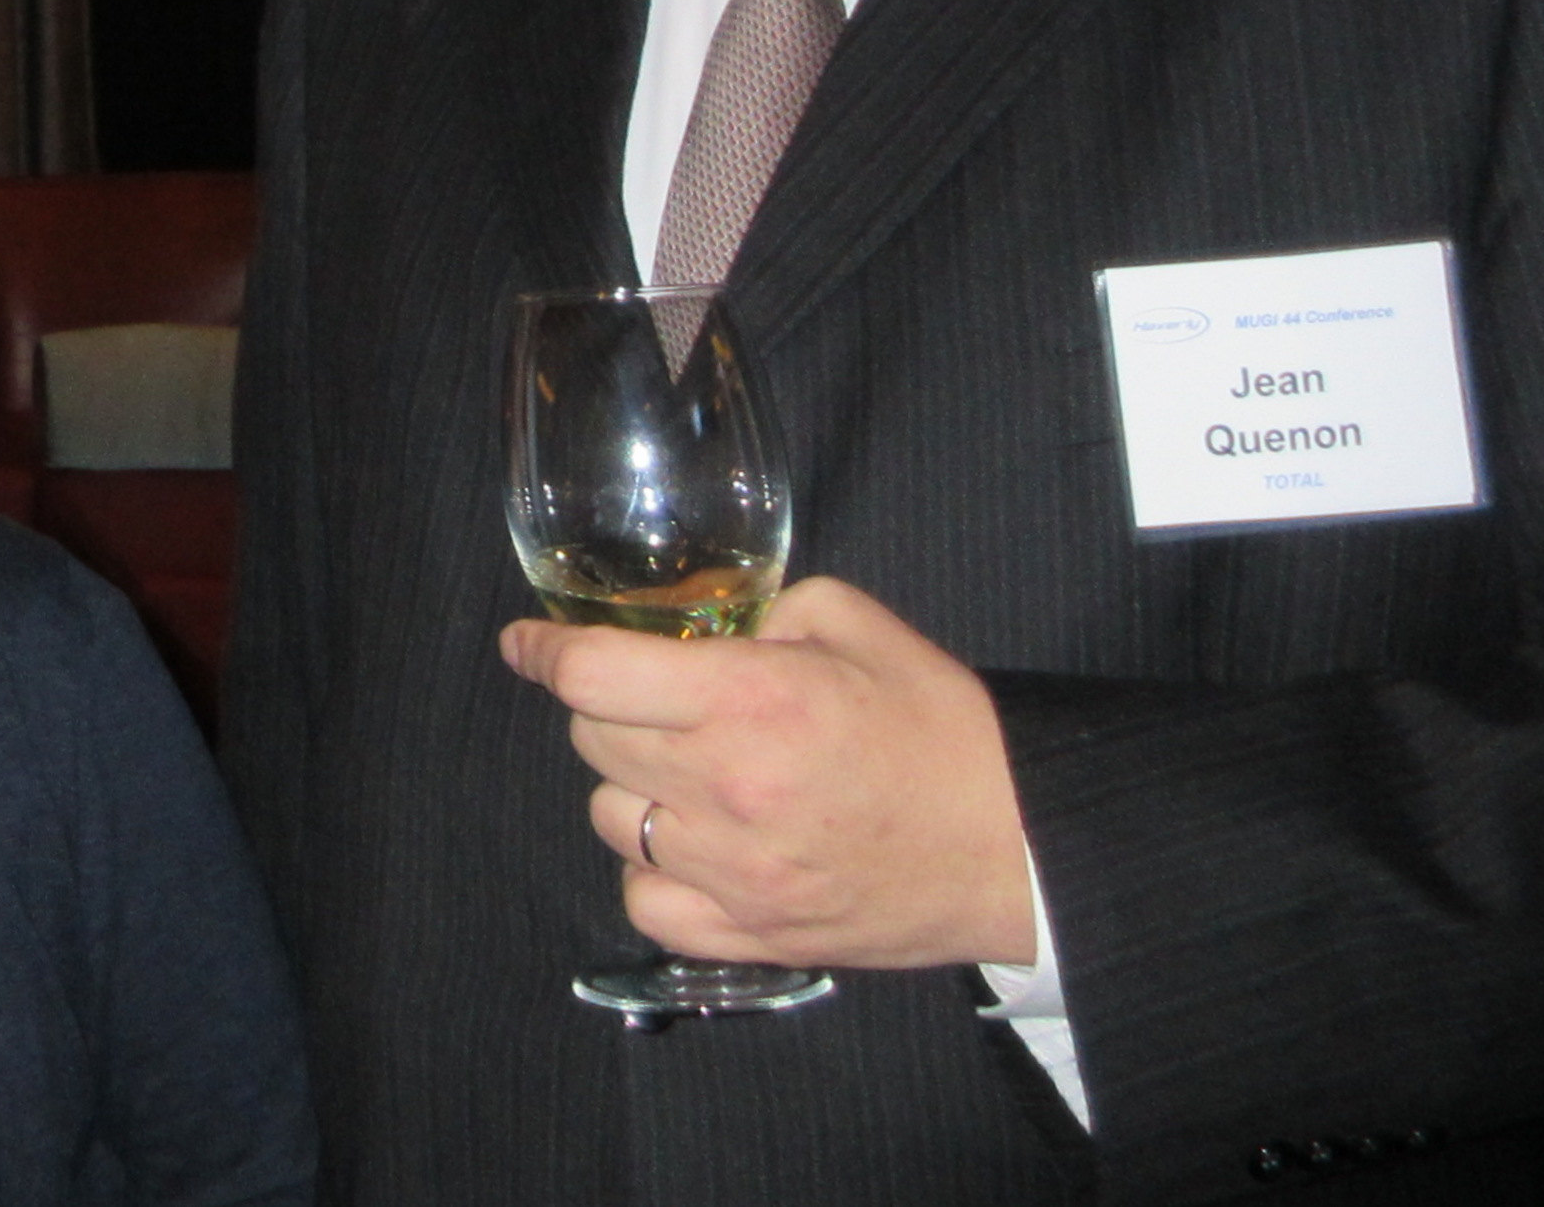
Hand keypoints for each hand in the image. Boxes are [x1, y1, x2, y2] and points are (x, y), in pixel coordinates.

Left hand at [500, 575, 1035, 970]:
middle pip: (594, 738)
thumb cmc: (943, 731)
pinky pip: (645, 900)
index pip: (596, 675)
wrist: (1018, 848)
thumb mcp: (857, 626)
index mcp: (755, 701)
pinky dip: (655, 870)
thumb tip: (692, 624)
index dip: (544, 651)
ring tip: (693, 774)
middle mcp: (730, 789)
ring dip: (634, 785)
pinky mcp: (750, 935)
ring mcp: (735, 874)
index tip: (526, 642)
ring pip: (611, 817)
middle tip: (658, 700)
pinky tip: (698, 844)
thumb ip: (763, 609)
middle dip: (610, 706)